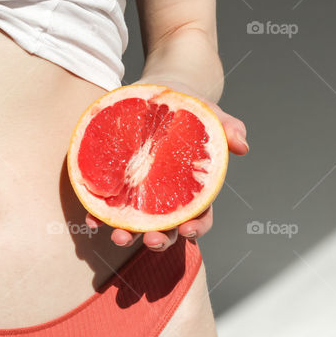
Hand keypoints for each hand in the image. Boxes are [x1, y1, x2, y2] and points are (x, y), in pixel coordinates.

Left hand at [85, 79, 248, 250]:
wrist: (159, 95)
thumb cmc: (189, 110)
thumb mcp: (210, 115)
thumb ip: (227, 129)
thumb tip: (243, 146)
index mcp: (192, 191)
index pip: (199, 218)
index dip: (196, 228)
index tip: (188, 229)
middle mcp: (166, 201)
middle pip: (166, 230)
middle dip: (159, 241)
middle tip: (151, 240)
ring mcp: (140, 198)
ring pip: (136, 226)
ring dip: (127, 235)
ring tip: (119, 235)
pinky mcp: (117, 187)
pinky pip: (108, 208)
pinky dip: (100, 217)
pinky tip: (93, 218)